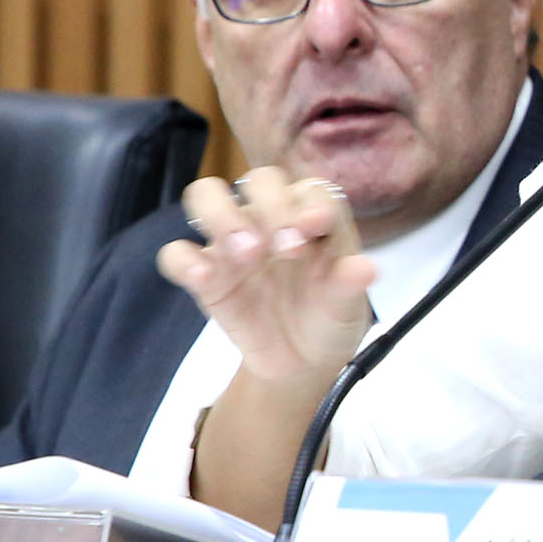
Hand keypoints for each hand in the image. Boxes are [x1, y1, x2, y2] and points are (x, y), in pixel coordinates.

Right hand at [156, 168, 376, 387]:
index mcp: (314, 217)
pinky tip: (203, 276)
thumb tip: (366, 270)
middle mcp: (271, 218)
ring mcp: (233, 241)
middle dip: (272, 206)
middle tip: (287, 250)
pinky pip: (177, 253)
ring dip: (223, 216)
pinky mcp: (205, 275)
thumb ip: (350, 285)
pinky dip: (184, 259)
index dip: (310, 202)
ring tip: (247, 253)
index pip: (310, 189)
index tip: (315, 227)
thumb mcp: (347, 306)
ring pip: (207, 195)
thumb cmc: (329, 316)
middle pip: (260, 180)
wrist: (303, 361)